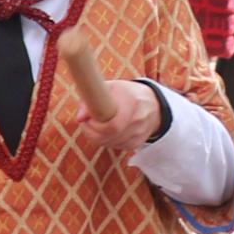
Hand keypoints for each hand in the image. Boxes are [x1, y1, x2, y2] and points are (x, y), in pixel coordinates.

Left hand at [53, 64, 168, 149]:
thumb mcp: (109, 87)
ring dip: (97, 137)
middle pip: (109, 136)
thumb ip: (91, 98)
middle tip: (87, 122)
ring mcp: (140, 133)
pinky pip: (115, 146)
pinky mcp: (137, 143)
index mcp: (132, 101)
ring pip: (110, 143)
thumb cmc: (125, 93)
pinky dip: (106, 141)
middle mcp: (139, 119)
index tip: (88, 119)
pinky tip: (106, 131)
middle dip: (92, 131)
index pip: (113, 125)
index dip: (95, 126)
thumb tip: (80, 118)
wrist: (153, 104)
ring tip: (95, 125)